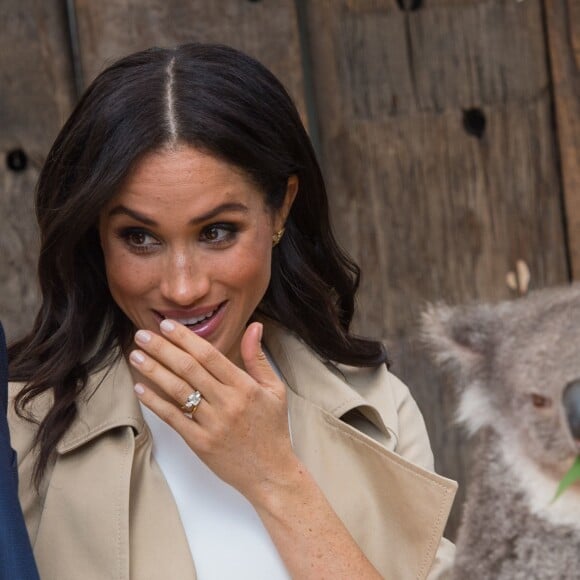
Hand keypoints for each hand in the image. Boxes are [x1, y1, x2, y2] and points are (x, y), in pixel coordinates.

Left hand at [129, 320, 297, 503]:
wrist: (271, 473)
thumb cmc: (272, 429)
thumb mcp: (274, 389)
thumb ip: (258, 357)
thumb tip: (254, 326)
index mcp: (244, 386)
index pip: (209, 355)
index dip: (185, 338)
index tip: (166, 325)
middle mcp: (227, 403)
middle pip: (188, 369)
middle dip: (161, 348)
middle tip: (141, 334)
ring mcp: (212, 424)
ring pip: (177, 391)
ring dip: (153, 371)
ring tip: (135, 356)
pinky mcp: (200, 443)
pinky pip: (173, 418)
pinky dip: (154, 402)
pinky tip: (140, 388)